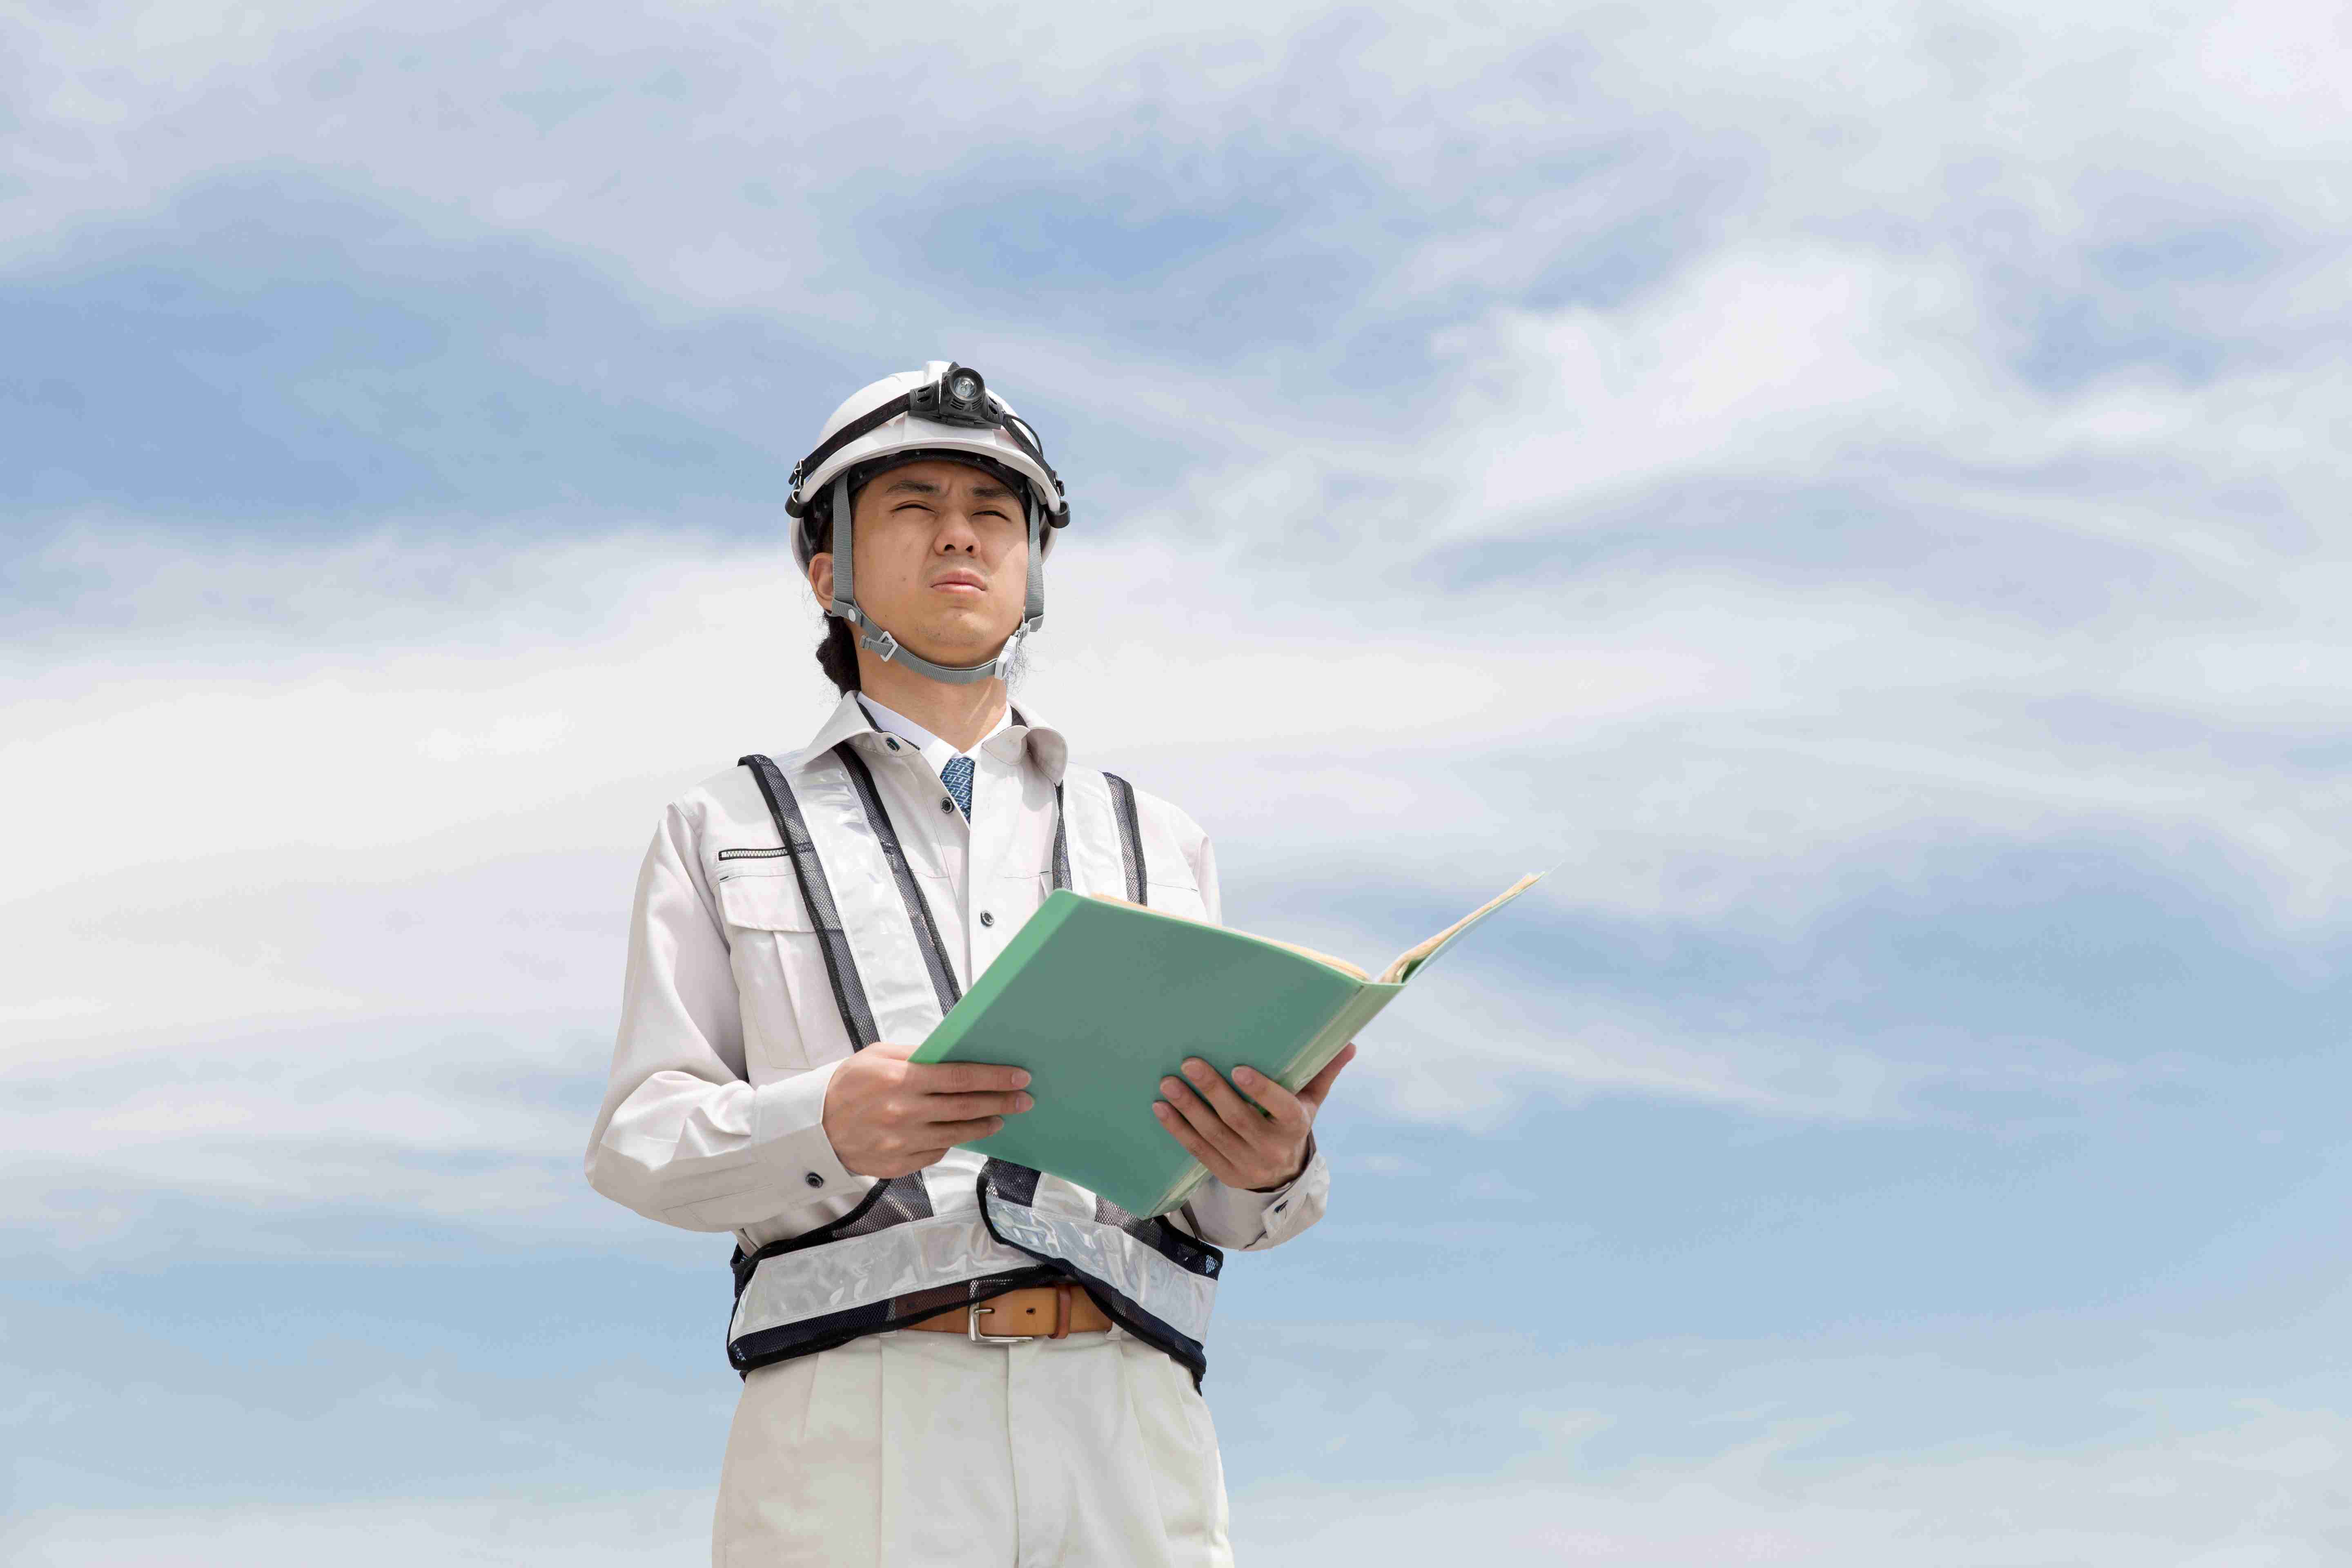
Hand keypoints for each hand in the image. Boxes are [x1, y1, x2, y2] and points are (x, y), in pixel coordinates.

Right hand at [822, 1041, 1032, 1179]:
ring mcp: (903, 1142)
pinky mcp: (900, 1164)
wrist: (813, 1128)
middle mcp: (905, 1112)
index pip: (960, 1077)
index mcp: (901, 1079)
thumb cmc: (849, 1085)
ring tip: (1000, 1118)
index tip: (1019, 1077)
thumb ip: (917, 1055)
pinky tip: (963, 1133)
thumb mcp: (877, 1056)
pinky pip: (937, 1152)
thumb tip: (956, 1055)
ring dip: (984, 1125)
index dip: (995, 1077)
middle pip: (966, 1107)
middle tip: (1024, 1099)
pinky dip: (952, 1142)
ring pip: (957, 1134)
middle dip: (1000, 1102)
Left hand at [1151, 1042, 1355, 1192]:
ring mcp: (1246, 1164)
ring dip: (1189, 1109)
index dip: (1261, 1091)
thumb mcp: (1311, 1102)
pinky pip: (1198, 1151)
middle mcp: (1271, 1148)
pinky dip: (1178, 1129)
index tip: (1239, 1069)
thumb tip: (1349, 1043)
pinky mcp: (1225, 1173)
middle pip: (1239, 1119)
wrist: (1283, 1176)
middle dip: (1213, 1091)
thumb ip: (1323, 1072)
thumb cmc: (1292, 1124)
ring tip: (1168, 1083)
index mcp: (1294, 1126)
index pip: (1281, 1108)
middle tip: (1190, 1063)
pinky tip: (1162, 1109)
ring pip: (1214, 1136)